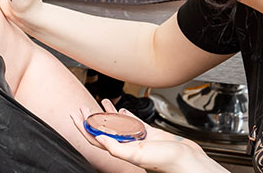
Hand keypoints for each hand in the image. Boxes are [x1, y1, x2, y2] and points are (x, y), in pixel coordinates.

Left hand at [70, 100, 227, 172]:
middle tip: (83, 106)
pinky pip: (134, 122)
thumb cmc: (165, 161)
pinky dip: (126, 114)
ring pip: (118, 124)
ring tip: (101, 101)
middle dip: (91, 117)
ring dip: (108, 113)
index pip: (95, 137)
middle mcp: (127, 144)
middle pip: (103, 129)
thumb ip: (118, 148)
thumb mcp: (138, 154)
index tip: (75, 114)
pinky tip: (122, 108)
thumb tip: (99, 138)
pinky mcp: (149, 133)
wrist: (187, 159)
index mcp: (121, 149)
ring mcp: (137, 138)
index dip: (83, 126)